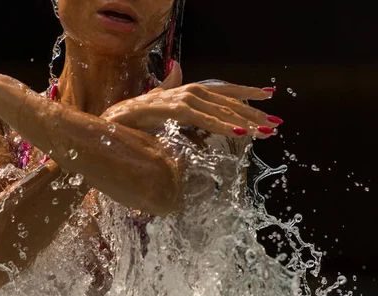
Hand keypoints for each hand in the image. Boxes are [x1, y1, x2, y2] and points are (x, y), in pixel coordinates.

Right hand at [101, 61, 281, 138]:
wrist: (112, 119)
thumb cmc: (135, 116)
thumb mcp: (159, 103)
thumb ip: (170, 88)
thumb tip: (177, 69)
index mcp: (189, 92)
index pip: (224, 91)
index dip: (247, 92)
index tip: (268, 96)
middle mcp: (189, 91)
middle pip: (229, 103)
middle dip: (254, 114)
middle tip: (275, 125)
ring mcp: (183, 99)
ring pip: (222, 111)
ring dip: (246, 122)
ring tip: (266, 132)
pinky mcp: (175, 110)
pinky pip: (204, 120)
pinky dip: (224, 126)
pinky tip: (241, 133)